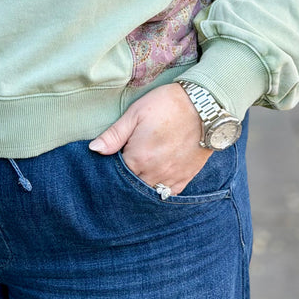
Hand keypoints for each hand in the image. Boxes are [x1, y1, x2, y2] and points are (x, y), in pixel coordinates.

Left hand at [88, 82, 211, 193]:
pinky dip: (160, 189)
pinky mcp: (186, 178)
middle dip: (126, 179)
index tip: (112, 160)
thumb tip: (94, 149)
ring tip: (140, 172)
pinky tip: (155, 180)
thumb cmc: (167, 105)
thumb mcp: (135, 113)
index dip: (112, 168)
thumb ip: (114, 135)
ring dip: (142, 185)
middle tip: (125, 166)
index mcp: (138, 158)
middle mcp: (154, 173)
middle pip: (132, 186)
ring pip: (150, 192)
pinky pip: (169, 193)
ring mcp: (172, 177)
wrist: (205, 107)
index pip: (117, 174)